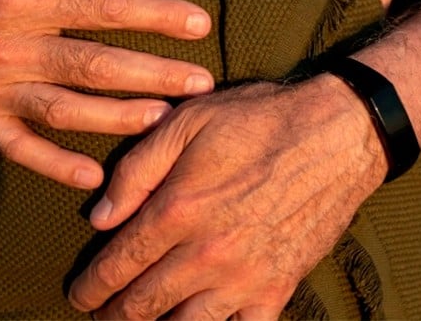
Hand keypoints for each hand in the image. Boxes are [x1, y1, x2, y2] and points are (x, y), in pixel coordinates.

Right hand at [0, 0, 216, 188]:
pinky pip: (18, 149)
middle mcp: (10, 48)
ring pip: (69, 111)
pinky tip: (93, 177)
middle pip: (99, 66)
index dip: (157, 15)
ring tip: (166, 120)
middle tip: (204, 84)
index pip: (106, 8)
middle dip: (157, 75)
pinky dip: (54, 166)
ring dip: (121, 119)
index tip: (200, 22)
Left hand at [68, 78, 385, 318]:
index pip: (118, 265)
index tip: (80, 294)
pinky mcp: (279, 288)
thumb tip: (99, 218)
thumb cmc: (261, 118)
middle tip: (102, 314)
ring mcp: (245, 276)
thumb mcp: (188, 121)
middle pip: (144, 304)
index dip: (91, 286)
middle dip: (115, 314)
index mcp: (178, 210)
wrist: (339, 133)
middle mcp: (207, 253)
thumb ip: (136, 170)